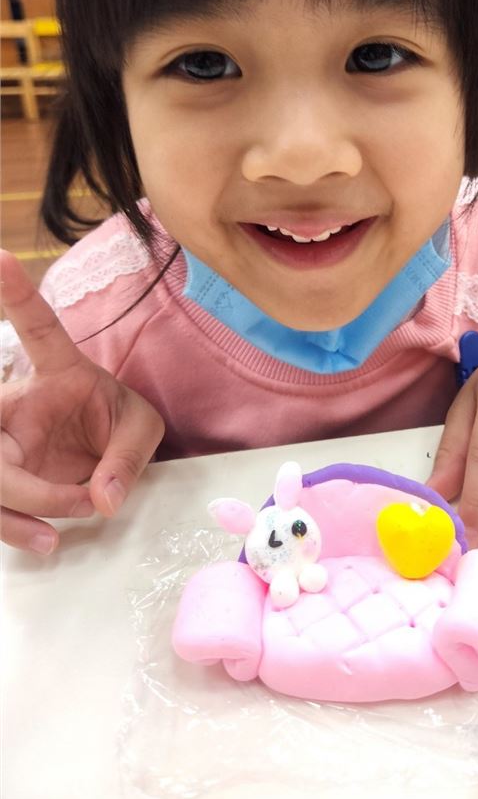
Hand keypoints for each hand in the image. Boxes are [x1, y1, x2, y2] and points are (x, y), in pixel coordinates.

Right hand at [1, 251, 164, 554]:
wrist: (101, 450)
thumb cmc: (117, 422)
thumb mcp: (143, 429)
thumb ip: (128, 457)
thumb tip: (102, 501)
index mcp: (59, 370)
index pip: (38, 327)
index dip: (17, 293)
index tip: (0, 257)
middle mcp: (15, 401)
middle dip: (22, 482)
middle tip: (80, 501)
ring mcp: (2, 439)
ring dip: (15, 512)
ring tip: (64, 530)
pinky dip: (12, 529)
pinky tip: (44, 541)